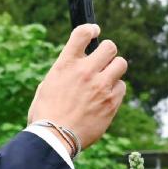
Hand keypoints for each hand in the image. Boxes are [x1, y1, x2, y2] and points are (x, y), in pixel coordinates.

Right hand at [27, 24, 127, 150]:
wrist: (54, 139)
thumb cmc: (45, 115)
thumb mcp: (47, 86)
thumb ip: (64, 72)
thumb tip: (75, 68)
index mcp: (65, 64)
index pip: (82, 33)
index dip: (91, 28)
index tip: (95, 30)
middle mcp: (85, 71)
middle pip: (109, 46)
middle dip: (107, 51)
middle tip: (103, 61)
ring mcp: (101, 86)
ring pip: (121, 64)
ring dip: (114, 70)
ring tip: (106, 80)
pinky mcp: (111, 102)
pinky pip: (122, 87)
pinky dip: (115, 91)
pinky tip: (105, 99)